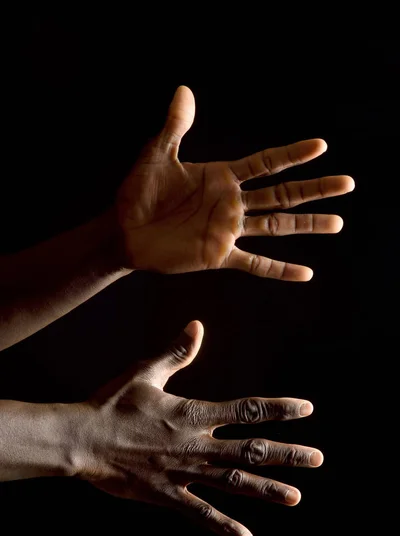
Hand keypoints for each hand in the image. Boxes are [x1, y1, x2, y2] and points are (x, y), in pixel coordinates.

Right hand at [75, 321, 322, 535]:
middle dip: (287, 454)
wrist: (81, 440)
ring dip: (267, 489)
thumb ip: (176, 353)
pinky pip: (201, 514)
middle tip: (317, 459)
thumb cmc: (111, 403)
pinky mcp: (167, 495)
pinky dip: (224, 526)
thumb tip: (197, 327)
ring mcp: (183, 472)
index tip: (306, 409)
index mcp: (193, 413)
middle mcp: (195, 444)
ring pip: (234, 483)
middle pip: (250, 450)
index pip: (247, 411)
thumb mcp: (145, 373)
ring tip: (296, 496)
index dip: (279, 409)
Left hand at [117, 86, 353, 280]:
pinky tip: (305, 273)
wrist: (124, 231)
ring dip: (307, 224)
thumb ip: (175, 126)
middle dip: (314, 189)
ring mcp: (228, 230)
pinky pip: (255, 264)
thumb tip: (184, 90)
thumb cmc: (138, 192)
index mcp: (222, 177)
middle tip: (347, 184)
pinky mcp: (219, 255)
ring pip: (277, 226)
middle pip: (282, 194)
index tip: (321, 146)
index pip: (266, 163)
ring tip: (336, 222)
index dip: (293, 154)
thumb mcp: (157, 154)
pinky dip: (280, 270)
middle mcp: (232, 203)